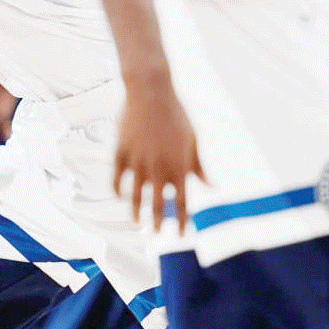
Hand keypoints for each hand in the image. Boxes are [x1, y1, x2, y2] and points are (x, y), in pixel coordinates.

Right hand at [115, 80, 206, 230]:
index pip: (183, 203)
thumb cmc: (177, 115)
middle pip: (158, 204)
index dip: (182, 222)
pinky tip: (120, 195)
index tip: (182, 236)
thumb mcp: (193, 141)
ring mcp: (138, 161)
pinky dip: (118, 189)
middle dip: (157, 223)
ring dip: (135, 211)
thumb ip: (199, 167)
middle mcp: (158, 168)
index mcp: (180, 167)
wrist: (151, 92)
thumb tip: (212, 187)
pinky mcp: (121, 152)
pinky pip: (117, 178)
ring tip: (135, 222)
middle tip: (155, 234)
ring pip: (135, 195)